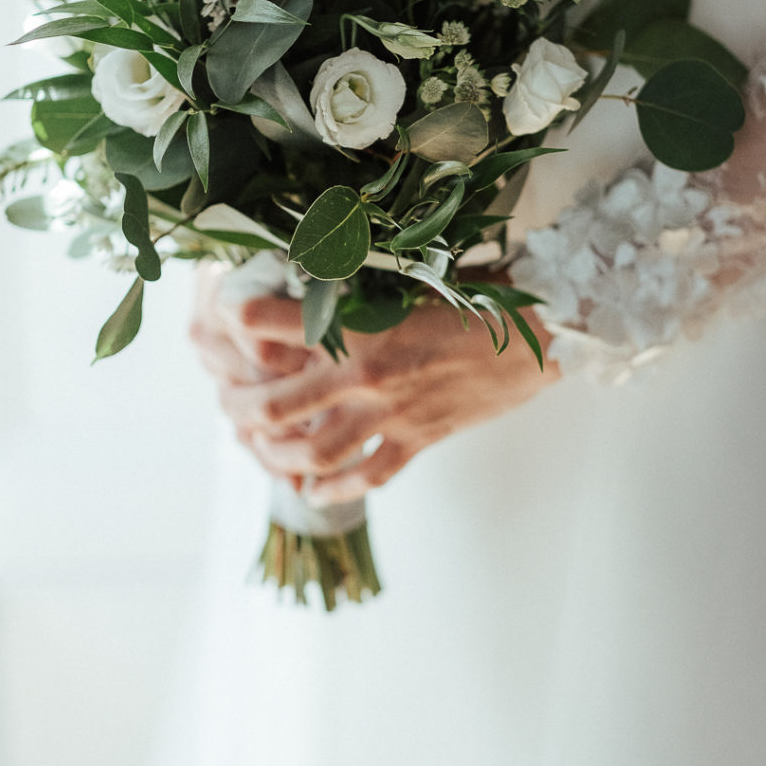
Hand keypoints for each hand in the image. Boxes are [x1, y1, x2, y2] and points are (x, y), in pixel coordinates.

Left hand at [191, 270, 559, 503]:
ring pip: (313, 451)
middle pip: (277, 406)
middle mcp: (366, 374)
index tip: (229, 316)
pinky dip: (332, 487)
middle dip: (243, 409)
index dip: (240, 319)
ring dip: (278, 455)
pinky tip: (314, 485)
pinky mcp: (416, 441)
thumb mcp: (408, 279)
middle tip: (231, 404)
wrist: (535, 338)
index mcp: (361, 325)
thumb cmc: (474, 299)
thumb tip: (304, 281)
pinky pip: (364, 476)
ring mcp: (390, 414)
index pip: (276, 322)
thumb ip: (356, 289)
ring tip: (262, 447)